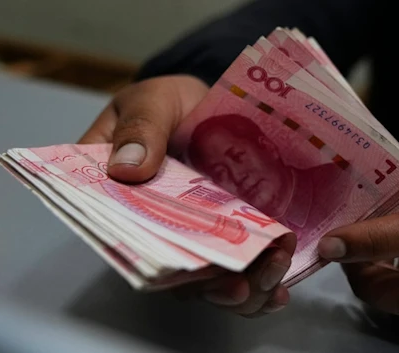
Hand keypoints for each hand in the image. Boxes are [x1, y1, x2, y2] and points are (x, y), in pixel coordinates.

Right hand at [79, 75, 295, 316]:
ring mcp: (194, 235)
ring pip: (210, 280)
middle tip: (240, 286)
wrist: (207, 103)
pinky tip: (280, 288)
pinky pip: (240, 268)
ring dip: (243, 289)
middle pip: (176, 273)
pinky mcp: (228, 233)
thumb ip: (140, 128)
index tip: (188, 269)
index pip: (127, 241)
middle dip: (210, 287)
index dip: (156, 264)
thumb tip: (125, 168)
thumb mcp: (149, 102)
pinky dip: (261, 284)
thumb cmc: (167, 103)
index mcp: (117, 202)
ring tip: (272, 274)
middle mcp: (155, 229)